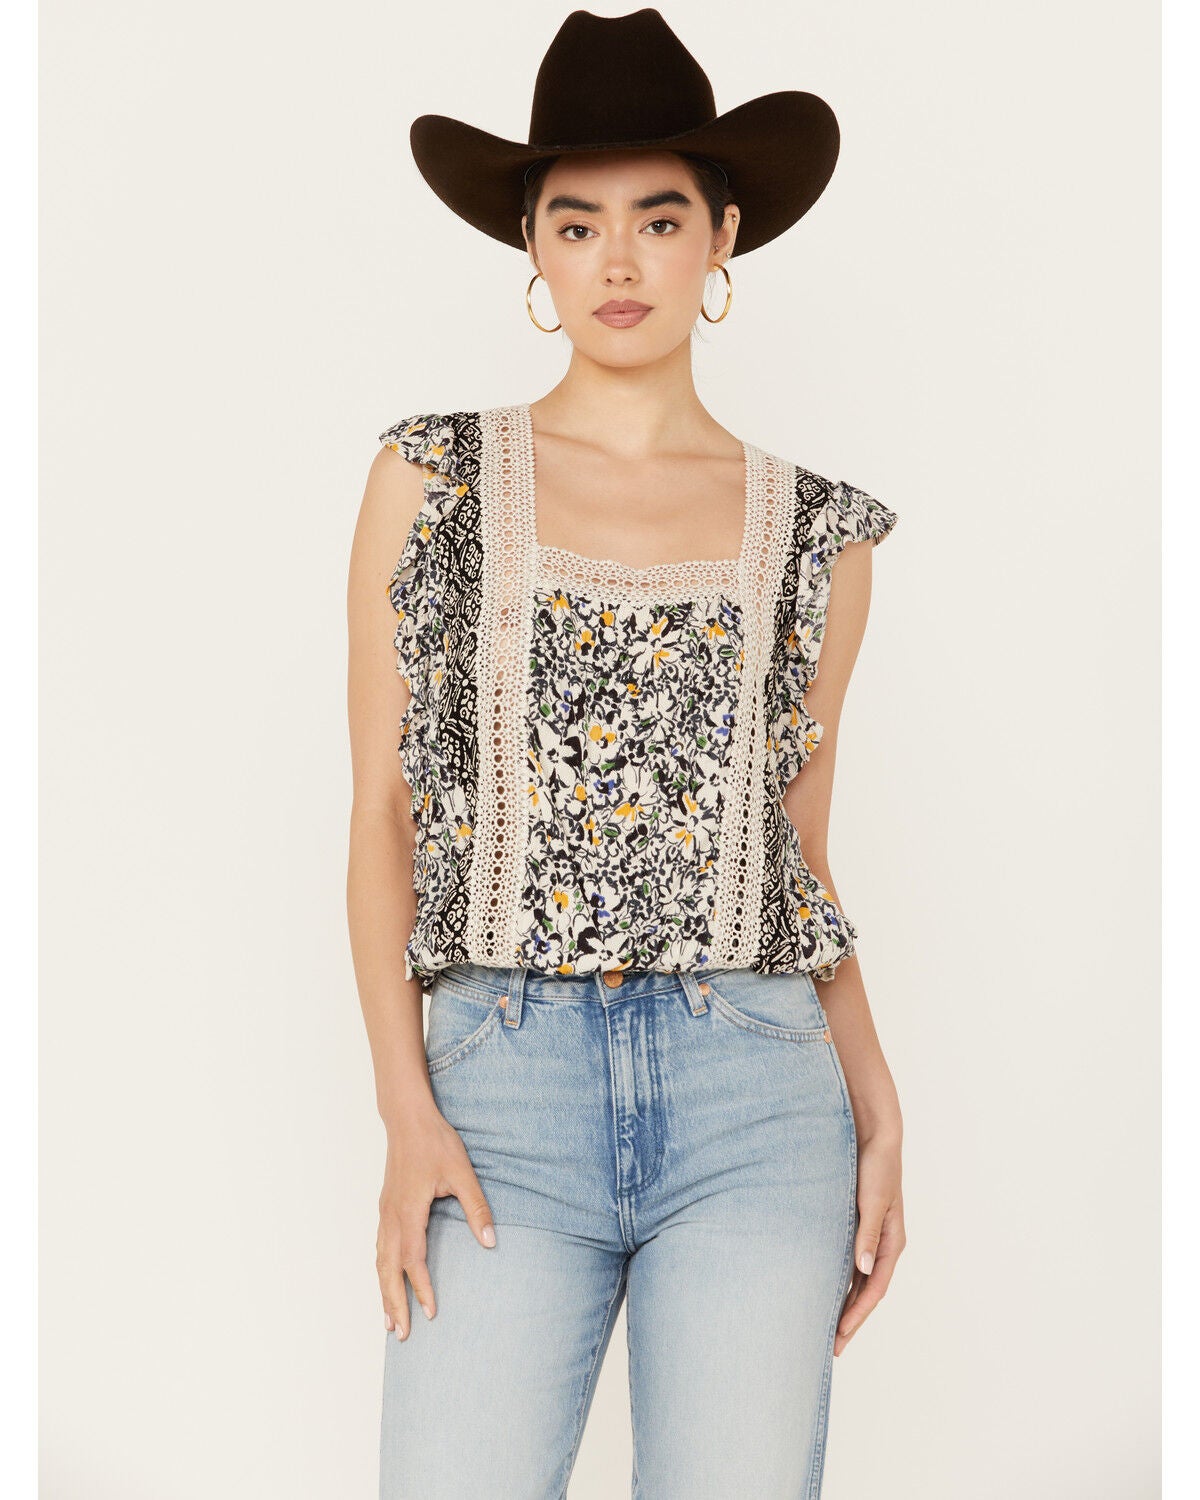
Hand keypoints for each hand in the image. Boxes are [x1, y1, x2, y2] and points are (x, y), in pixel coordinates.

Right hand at [377, 1097, 496, 1340]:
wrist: (407, 1118)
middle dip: (394, 1302)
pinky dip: (381, 1271)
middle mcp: (391, 1217)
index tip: (430, 1313)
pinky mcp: (385, 1207)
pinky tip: (386, 1280)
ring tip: (388, 1320)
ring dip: (384, 1291)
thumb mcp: (462, 1172)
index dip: (421, 1288)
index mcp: (409, 1211)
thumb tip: (490, 1241)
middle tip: (400, 1334)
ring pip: (380, 1261)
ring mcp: (385, 1212)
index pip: (413, 1259)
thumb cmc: (435, 1143)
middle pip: (388, 1269)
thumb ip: (476, 1208)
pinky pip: (379, 1248)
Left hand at [834, 1126, 904, 1356]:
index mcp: (891, 1242)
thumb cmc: (877, 1165)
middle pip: (866, 1292)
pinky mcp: (856, 1225)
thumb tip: (863, 1270)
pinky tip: (823, 1291)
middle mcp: (881, 1244)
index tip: (840, 1337)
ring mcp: (869, 1236)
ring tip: (825, 1328)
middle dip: (850, 1320)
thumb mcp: (873, 1199)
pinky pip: (847, 1262)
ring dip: (843, 1304)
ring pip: (856, 1280)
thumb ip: (868, 1233)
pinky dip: (838, 1281)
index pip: (874, 1290)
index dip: (857, 1316)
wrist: (873, 1135)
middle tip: (830, 1348)